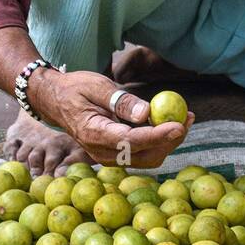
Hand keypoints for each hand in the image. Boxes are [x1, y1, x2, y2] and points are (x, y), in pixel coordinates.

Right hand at [26, 69, 192, 169]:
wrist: (55, 102)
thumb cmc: (75, 89)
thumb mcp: (97, 86)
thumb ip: (121, 101)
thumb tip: (147, 113)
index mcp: (95, 134)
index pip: (133, 140)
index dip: (158, 135)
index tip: (179, 125)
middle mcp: (103, 152)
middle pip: (146, 155)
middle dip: (171, 139)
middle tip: (188, 117)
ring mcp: (109, 157)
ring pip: (148, 158)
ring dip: (168, 142)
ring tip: (184, 117)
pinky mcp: (116, 155)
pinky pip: (143, 154)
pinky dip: (159, 141)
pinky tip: (168, 123)